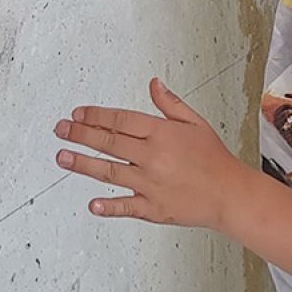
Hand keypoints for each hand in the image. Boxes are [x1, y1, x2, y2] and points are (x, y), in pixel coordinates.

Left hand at [53, 77, 245, 228]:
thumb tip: (153, 83)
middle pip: (109, 143)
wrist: (231, 194)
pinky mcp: (154, 209)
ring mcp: (151, 184)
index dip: (95, 115)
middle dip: (80, 134)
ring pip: (109, 172)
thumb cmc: (213, 158)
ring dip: (83, 164)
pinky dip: (109, 206)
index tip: (77, 113)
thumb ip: (169, 103)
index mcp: (160, 133)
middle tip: (60, 129)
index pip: (120, 120)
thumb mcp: (194, 122)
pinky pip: (127, 207)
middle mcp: (152, 157)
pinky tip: (92, 205)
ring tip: (62, 157)